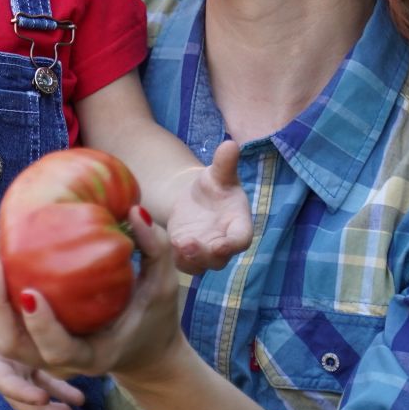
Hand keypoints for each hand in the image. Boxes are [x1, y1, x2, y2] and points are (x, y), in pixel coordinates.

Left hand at [0, 205, 188, 387]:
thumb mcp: (164, 285)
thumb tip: (134, 209)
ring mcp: (44, 354)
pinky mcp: (35, 339)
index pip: (58, 350)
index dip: (41, 326)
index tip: (31, 291)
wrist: (146, 351)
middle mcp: (62, 361)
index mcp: (93, 355)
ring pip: (1, 338)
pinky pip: (6, 322)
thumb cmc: (157, 317)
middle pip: (13, 347)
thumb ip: (155, 248)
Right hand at [0, 294, 87, 409]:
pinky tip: (82, 395)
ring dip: (58, 400)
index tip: (42, 398)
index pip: (3, 381)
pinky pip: (47, 376)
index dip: (20, 391)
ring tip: (80, 405)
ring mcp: (15, 366)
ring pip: (38, 389)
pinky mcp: (26, 358)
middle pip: (23, 397)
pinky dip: (63, 385)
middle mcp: (2, 369)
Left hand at [162, 140, 251, 273]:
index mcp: (239, 224)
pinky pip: (183, 263)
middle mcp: (225, 243)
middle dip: (206, 254)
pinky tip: (167, 244)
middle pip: (220, 258)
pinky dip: (176, 257)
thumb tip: (230, 144)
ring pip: (200, 265)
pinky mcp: (187, 255)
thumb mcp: (218, 172)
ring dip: (189, 259)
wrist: (194, 196)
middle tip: (189, 246)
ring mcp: (206, 252)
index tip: (221, 245)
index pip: (242, 239)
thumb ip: (225, 163)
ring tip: (177, 244)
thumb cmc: (214, 184)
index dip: (233, 244)